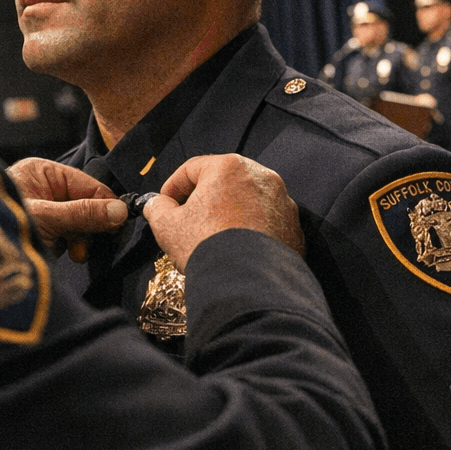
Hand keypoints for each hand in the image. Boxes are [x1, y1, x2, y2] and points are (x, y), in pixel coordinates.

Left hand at [7, 157, 127, 262]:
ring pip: (74, 221)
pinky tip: (57, 253)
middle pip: (83, 203)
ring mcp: (38, 207)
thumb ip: (84, 214)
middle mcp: (40, 186)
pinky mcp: (35, 228)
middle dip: (88, 226)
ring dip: (76, 239)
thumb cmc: (0, 226)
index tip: (119, 224)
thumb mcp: (48, 219)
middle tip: (88, 245)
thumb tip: (121, 211)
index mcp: (42, 171)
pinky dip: (64, 245)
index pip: (88, 184)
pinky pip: (62, 233)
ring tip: (71, 253)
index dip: (105, 205)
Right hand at [145, 154, 304, 269]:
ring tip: (213, 237)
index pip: (192, 168)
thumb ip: (157, 208)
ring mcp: (282, 202)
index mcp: (230, 167)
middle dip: (203, 200)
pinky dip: (251, 230)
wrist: (248, 282)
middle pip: (224, 182)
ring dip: (229, 214)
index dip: (172, 187)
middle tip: (188, 221)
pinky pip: (266, 222)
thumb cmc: (208, 246)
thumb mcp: (167, 225)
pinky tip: (237, 249)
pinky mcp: (294, 226)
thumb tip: (156, 205)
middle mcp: (262, 176)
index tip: (164, 204)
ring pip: (247, 202)